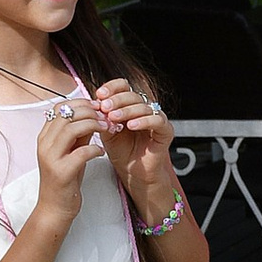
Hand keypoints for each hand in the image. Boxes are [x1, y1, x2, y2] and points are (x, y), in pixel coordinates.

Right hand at [34, 99, 99, 222]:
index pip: (60, 107)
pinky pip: (82, 152)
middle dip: (90, 112)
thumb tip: (92, 113)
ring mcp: (51, 158)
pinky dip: (95, 149)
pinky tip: (101, 152)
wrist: (55, 208)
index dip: (80, 103)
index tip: (97, 107)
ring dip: (94, 126)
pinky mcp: (62, 172)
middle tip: (106, 117)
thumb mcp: (70, 151)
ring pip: (72, 129)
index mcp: (45, 137)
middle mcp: (44, 144)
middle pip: (67, 114)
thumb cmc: (65, 178)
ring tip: (107, 130)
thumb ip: (78, 133)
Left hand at [87, 79, 175, 203]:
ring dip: (127, 110)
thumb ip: (103, 119)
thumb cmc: (122, 153)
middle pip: (133, 95)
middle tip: (104, 107)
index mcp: (130, 105)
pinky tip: (131, 125)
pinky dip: (144, 121)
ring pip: (144, 106)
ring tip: (114, 117)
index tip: (99, 94)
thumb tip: (95, 105)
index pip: (123, 87)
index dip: (112, 88)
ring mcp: (156, 118)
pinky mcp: (166, 131)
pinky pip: (157, 120)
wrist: (134, 173)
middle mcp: (144, 109)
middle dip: (117, 100)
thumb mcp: (107, 133)